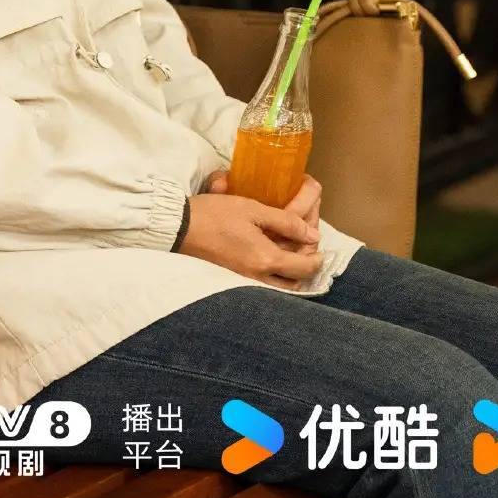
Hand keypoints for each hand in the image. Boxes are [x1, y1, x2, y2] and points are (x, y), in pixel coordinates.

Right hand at [183, 171, 322, 289]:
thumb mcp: (252, 209)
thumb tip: (312, 235)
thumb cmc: (215, 214)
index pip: (304, 267)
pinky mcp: (231, 280)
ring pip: (277, 289)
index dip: (317, 259)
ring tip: (288, 260)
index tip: (319, 249)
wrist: (178, 228)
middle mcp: (257, 277)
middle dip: (304, 271)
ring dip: (288, 277)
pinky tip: (266, 264)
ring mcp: (243, 281)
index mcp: (265, 259)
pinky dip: (271, 279)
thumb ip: (286, 222)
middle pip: (293, 284)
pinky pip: (261, 286)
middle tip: (305, 254)